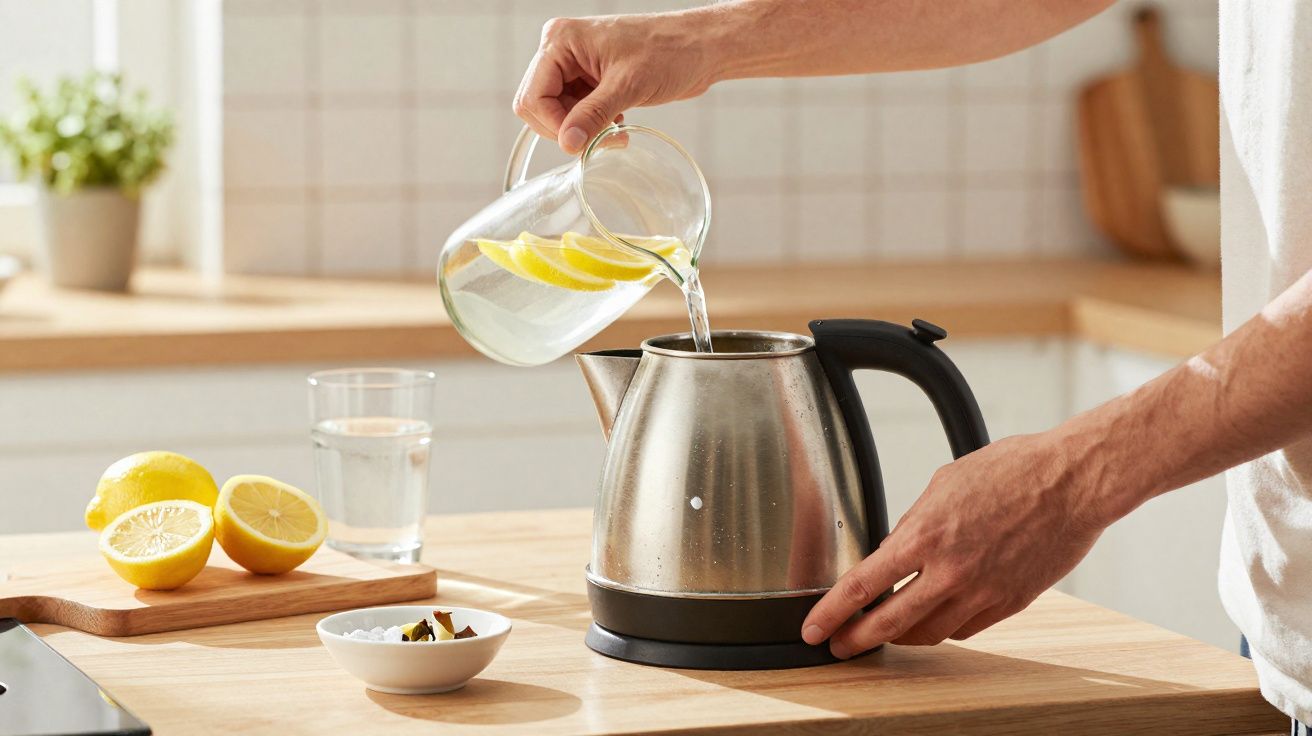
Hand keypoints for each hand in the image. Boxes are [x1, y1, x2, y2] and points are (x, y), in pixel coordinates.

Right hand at [513, 13, 718, 153]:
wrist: (701, 48)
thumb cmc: (669, 51)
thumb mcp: (628, 86)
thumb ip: (593, 115)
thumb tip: (567, 143)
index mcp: (561, 40)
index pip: (533, 96)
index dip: (555, 125)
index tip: (584, 141)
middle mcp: (561, 50)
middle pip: (539, 106)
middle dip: (568, 129)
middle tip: (603, 139)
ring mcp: (575, 66)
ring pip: (557, 113)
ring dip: (582, 129)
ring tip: (616, 131)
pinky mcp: (589, 79)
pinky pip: (575, 112)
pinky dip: (592, 124)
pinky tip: (617, 121)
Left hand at [801, 431, 1111, 657]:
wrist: (1073, 483)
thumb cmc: (1012, 471)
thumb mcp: (943, 484)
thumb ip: (914, 523)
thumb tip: (893, 550)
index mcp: (925, 536)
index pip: (862, 586)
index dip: (830, 613)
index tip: (813, 628)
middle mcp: (950, 572)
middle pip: (888, 623)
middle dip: (855, 639)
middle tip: (838, 645)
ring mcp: (981, 593)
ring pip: (927, 634)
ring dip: (899, 636)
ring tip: (883, 632)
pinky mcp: (1009, 604)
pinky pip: (964, 630)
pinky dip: (941, 628)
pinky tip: (932, 620)